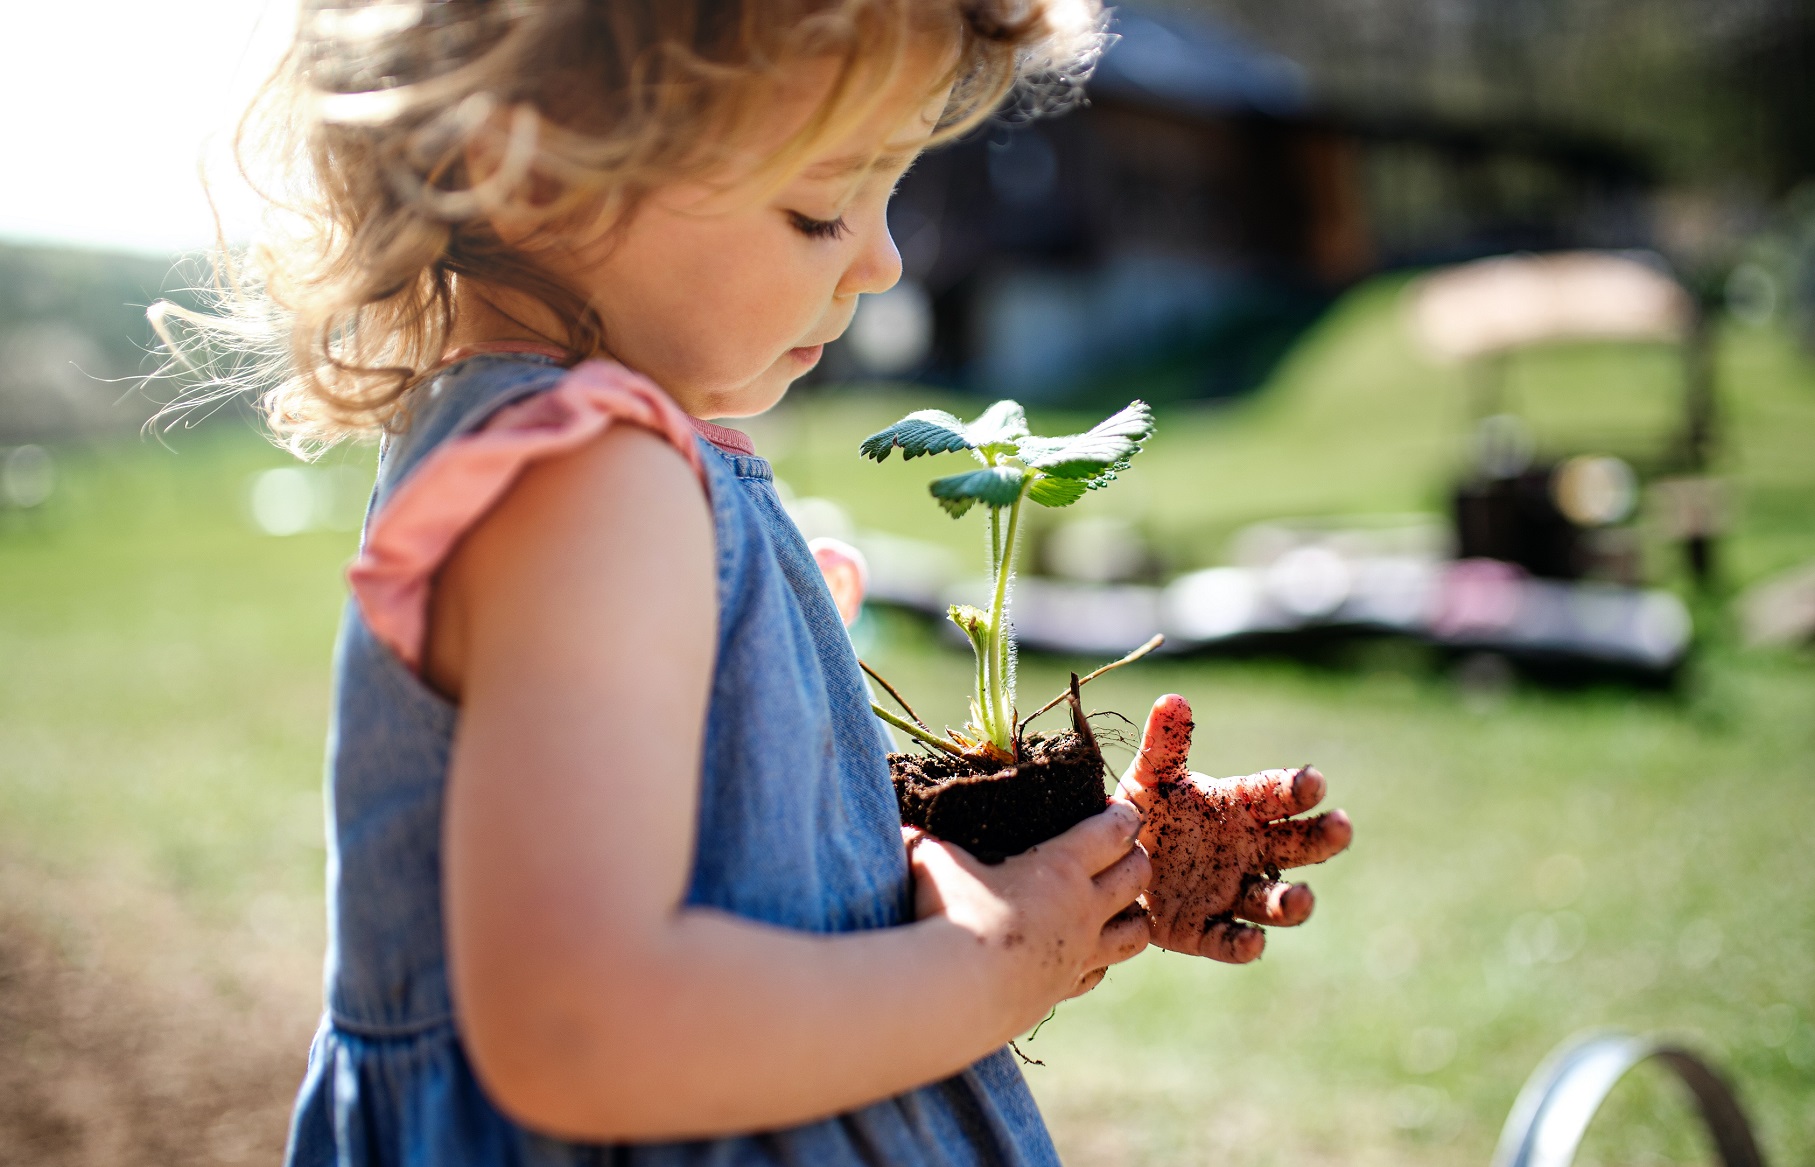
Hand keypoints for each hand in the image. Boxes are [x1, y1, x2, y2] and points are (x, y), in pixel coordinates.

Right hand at [904, 803, 1150, 1026]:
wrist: (953, 994)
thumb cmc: (948, 915)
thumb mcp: (933, 861)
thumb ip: (928, 842)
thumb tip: (906, 829)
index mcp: (1060, 866)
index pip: (1114, 831)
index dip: (1123, 816)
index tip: (1119, 810)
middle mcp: (1082, 909)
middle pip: (1137, 877)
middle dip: (1136, 858)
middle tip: (1120, 852)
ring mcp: (1079, 954)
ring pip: (1136, 933)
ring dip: (1133, 914)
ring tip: (1117, 906)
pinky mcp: (1063, 990)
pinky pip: (1100, 973)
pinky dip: (1100, 960)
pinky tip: (1082, 954)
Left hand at [1115, 695, 1351, 963]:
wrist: (1107, 866)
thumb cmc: (1143, 813)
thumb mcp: (1149, 778)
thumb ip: (1164, 745)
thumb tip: (1173, 700)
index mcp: (1238, 809)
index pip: (1275, 795)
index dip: (1296, 788)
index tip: (1313, 782)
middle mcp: (1245, 852)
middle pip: (1296, 846)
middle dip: (1321, 838)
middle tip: (1341, 827)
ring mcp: (1230, 893)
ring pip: (1273, 900)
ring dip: (1292, 901)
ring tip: (1301, 898)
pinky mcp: (1204, 931)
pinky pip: (1230, 940)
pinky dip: (1243, 943)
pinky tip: (1252, 943)